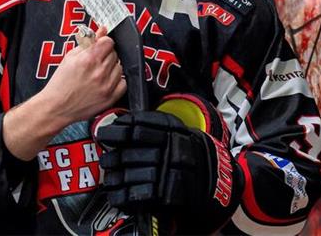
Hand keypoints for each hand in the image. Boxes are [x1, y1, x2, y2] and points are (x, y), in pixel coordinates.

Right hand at [41, 26, 126, 125]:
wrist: (56, 107)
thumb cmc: (61, 84)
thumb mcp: (70, 57)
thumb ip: (88, 42)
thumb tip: (101, 31)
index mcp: (88, 59)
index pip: (108, 41)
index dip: (103, 42)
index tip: (100, 46)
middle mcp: (99, 72)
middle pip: (114, 53)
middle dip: (105, 55)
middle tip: (94, 62)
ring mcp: (106, 86)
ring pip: (119, 67)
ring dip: (111, 67)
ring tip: (98, 73)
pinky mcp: (110, 98)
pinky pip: (123, 83)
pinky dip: (117, 81)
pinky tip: (106, 82)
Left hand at [96, 110, 241, 232]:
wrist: (216, 178)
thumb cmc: (190, 151)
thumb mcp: (177, 130)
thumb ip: (153, 126)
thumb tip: (121, 122)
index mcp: (173, 130)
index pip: (139, 127)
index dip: (118, 131)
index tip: (104, 133)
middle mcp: (172, 149)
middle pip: (132, 152)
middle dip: (114, 157)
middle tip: (105, 159)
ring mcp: (172, 172)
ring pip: (134, 175)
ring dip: (116, 178)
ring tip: (108, 178)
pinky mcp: (171, 194)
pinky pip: (141, 196)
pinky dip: (124, 197)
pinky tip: (115, 195)